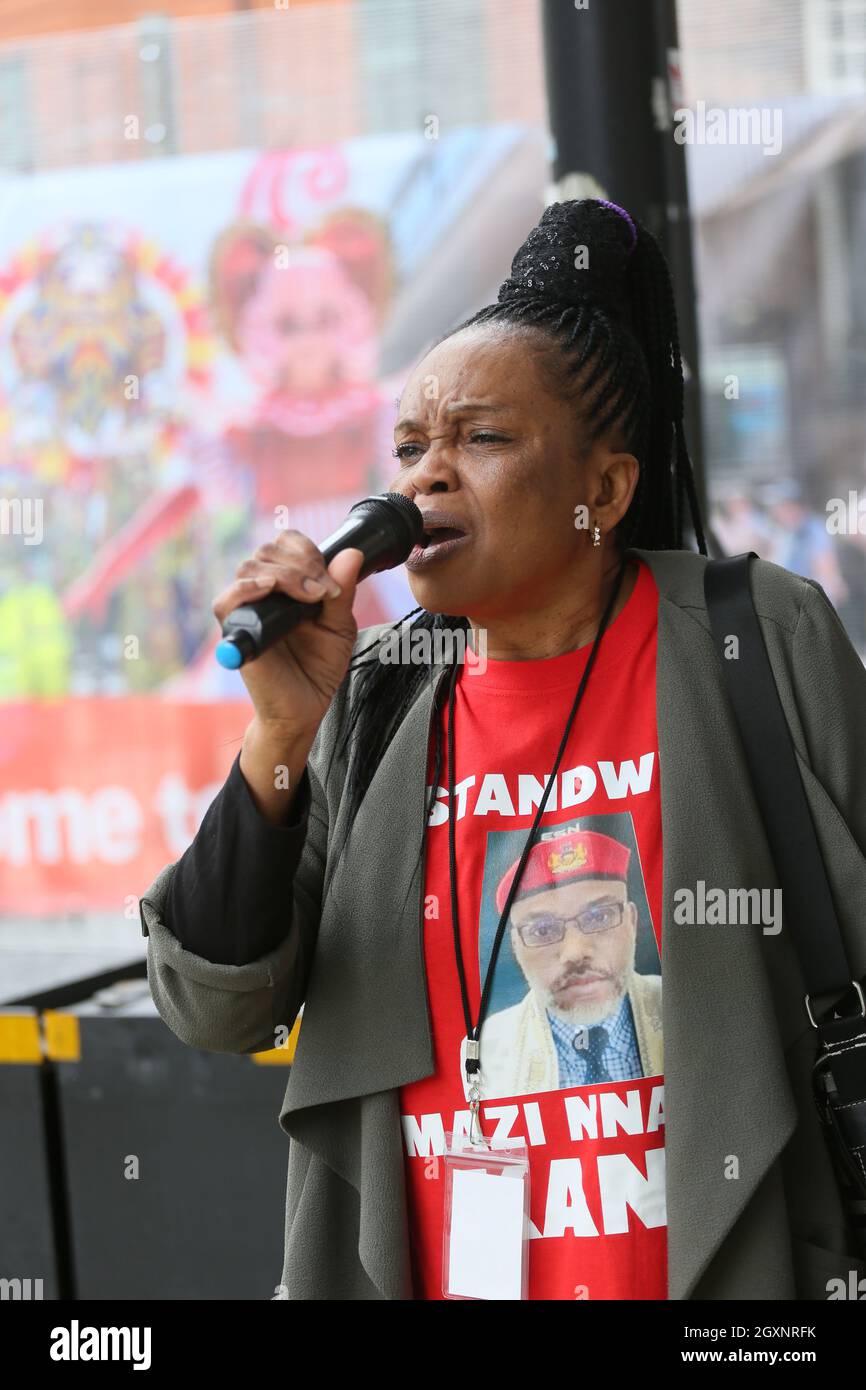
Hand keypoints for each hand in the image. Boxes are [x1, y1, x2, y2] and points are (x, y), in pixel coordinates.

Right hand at [212, 533, 366, 737]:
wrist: (305, 707)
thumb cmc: (318, 667)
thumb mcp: (340, 626)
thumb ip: (343, 591)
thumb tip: (352, 553)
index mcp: (286, 585)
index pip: (285, 543)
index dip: (306, 550)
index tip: (329, 579)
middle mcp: (262, 592)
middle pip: (267, 550)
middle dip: (301, 563)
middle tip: (324, 592)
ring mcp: (247, 610)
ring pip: (250, 568)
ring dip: (284, 575)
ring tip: (310, 598)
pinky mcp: (235, 631)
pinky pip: (226, 601)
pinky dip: (246, 589)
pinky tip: (269, 590)